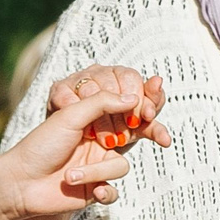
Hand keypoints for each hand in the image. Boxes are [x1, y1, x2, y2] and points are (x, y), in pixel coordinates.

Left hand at [0, 68, 171, 217]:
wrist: (19, 182)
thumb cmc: (41, 144)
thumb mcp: (70, 115)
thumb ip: (102, 102)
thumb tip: (133, 98)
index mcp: (94, 120)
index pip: (128, 110)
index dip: (143, 108)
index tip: (149, 109)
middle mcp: (100, 141)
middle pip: (135, 135)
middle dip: (139, 137)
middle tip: (132, 134)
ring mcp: (98, 166)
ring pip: (120, 166)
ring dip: (95, 171)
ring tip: (69, 175)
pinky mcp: (95, 189)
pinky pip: (113, 191)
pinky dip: (102, 191)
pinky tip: (89, 192)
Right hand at [50, 66, 168, 153]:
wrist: (73, 147)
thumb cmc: (108, 133)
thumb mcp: (134, 129)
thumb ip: (151, 118)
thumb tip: (161, 98)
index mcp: (120, 76)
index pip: (132, 78)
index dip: (141, 98)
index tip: (145, 118)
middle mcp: (99, 72)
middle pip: (112, 82)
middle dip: (120, 111)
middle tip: (124, 135)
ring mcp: (78, 79)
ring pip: (90, 89)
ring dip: (99, 117)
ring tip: (105, 139)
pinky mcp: (58, 89)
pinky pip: (67, 96)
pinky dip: (77, 113)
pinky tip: (84, 132)